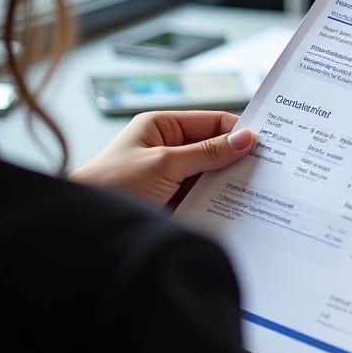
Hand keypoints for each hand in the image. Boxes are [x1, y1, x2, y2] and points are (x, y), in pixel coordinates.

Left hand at [71, 111, 255, 207]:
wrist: (81, 230)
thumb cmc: (110, 186)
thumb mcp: (163, 164)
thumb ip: (206, 152)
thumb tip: (245, 138)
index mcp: (161, 126)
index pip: (210, 122)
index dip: (237, 131)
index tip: (266, 143)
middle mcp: (166, 148)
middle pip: (213, 149)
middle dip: (237, 159)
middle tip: (270, 169)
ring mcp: (168, 177)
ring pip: (209, 177)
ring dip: (228, 184)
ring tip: (260, 192)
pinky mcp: (170, 203)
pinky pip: (201, 199)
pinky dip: (217, 204)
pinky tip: (238, 210)